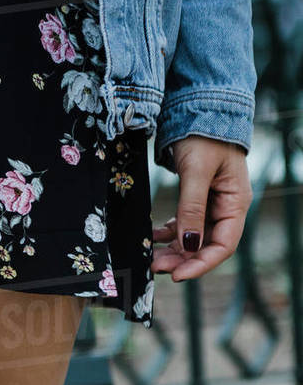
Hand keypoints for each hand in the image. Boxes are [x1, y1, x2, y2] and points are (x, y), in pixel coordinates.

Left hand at [150, 136, 251, 281]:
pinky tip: (151, 237)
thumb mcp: (197, 172)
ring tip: (150, 258)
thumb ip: (192, 206)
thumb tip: (188, 243)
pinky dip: (167, 233)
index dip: (201, 264)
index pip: (223, 245)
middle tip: (154, 267)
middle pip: (206, 244)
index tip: (177, 276)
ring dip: (172, 250)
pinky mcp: (195, 197)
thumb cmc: (203, 137)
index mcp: (235, 203)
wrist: (197, 109)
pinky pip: (182, 223)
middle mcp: (225, 207)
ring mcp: (210, 203)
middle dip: (182, 260)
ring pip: (192, 236)